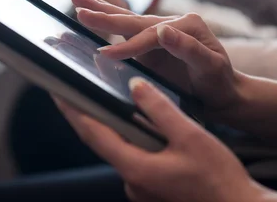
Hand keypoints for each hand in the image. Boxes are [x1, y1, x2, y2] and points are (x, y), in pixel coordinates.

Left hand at [55, 78, 266, 201]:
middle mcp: (132, 182)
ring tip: (114, 104)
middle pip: (103, 143)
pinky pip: (136, 162)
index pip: (93, 134)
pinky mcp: (152, 193)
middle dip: (89, 118)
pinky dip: (133, 144)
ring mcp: (141, 191)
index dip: (72, 111)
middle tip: (77, 92)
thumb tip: (135, 87)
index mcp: (135, 168)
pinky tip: (144, 131)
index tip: (57, 92)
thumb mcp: (190, 135)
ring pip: (122, 152)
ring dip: (116, 130)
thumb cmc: (219, 178)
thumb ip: (159, 109)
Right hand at [72, 0, 243, 110]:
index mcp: (186, 24)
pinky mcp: (150, 43)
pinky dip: (106, 20)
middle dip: (104, 14)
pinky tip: (92, 11)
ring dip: (100, 8)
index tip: (106, 54)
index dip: (128, 45)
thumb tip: (163, 30)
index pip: (151, 35)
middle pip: (133, 19)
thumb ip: (189, 49)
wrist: (223, 94)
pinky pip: (125, 30)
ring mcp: (158, 31)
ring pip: (125, 18)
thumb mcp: (212, 67)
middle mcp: (170, 22)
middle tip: (78, 6)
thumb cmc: (219, 83)